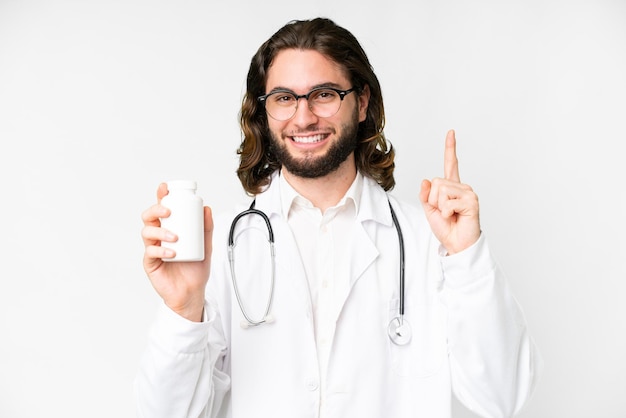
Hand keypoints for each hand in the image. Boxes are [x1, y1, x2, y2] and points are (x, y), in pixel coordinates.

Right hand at [141, 183, 212, 321]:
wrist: (192, 293)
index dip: (161, 196)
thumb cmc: (196, 269)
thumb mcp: (206, 246)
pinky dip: (161, 250)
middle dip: (156, 210)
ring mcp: (153, 249)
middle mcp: (159, 237)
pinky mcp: (150, 263)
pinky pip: (150, 252)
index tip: (165, 188)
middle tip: (168, 212)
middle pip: (149, 217)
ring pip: (147, 232)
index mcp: (170, 229)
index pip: (163, 209)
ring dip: (160, 232)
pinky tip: (172, 253)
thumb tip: (207, 208)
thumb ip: (206, 228)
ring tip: (175, 238)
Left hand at [419, 130, 480, 253]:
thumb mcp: (429, 210)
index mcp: (451, 187)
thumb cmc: (446, 228)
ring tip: (449, 215)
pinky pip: (448, 202)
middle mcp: (462, 187)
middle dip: (433, 200)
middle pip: (436, 182)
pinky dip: (446, 212)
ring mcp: (468, 193)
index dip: (450, 148)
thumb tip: (426, 180)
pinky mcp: (471, 202)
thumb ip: (425, 195)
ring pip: (441, 191)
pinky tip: (454, 217)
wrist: (456, 244)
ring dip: (440, 207)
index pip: (451, 164)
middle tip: (444, 212)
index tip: (451, 133)